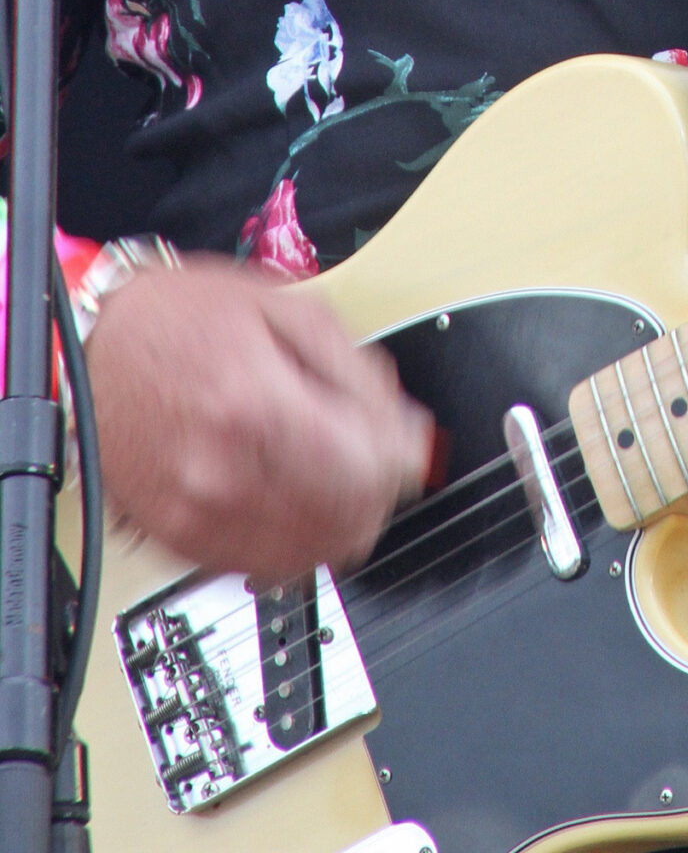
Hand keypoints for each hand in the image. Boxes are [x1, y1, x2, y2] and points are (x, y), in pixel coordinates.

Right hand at [86, 255, 435, 581]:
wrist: (95, 349)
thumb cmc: (182, 321)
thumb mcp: (288, 310)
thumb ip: (356, 373)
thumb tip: (404, 432)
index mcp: (257, 405)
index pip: (366, 474)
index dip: (400, 461)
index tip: (404, 446)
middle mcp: (225, 472)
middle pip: (346, 524)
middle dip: (376, 492)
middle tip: (373, 460)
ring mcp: (198, 516)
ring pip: (311, 557)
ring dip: (340, 521)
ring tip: (335, 478)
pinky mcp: (178, 541)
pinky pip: (264, 567)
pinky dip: (295, 541)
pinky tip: (294, 499)